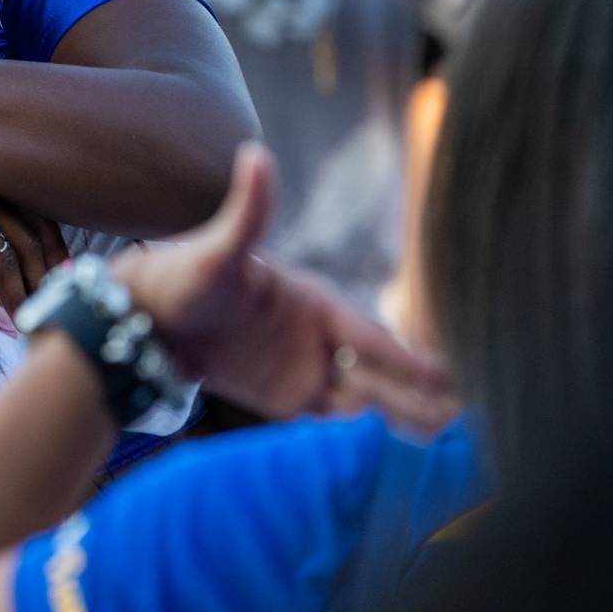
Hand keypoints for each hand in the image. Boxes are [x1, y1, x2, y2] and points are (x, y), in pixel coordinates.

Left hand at [114, 143, 454, 430]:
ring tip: (445, 443)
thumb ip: (248, 209)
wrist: (146, 314)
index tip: (450, 377)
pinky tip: (390, 457)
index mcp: (313, 303)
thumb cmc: (185, 275)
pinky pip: (329, 421)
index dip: (409, 360)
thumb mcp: (219, 247)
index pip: (371, 336)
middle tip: (466, 421)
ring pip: (362, 400)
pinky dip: (359, 438)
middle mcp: (316, 337)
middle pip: (377, 374)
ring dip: (400, 420)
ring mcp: (302, 368)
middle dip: (419, 397)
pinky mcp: (283, 396)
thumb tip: (256, 153)